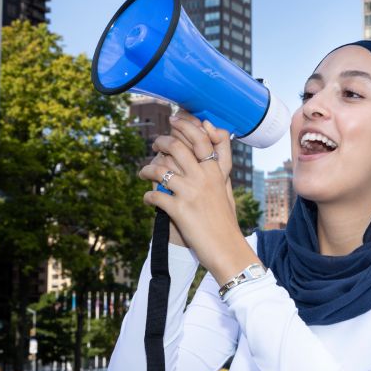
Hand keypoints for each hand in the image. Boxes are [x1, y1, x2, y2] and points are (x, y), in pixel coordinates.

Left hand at [138, 113, 257, 283]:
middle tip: (155, 144)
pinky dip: (147, 196)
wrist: (227, 249)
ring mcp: (190, 192)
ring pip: (161, 169)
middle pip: (177, 147)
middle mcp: (204, 178)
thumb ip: (219, 172)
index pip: (201, 139)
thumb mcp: (226, 192)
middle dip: (161, 142)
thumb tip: (212, 159)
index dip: (186, 126)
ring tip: (143, 173)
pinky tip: (147, 199)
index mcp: (216, 172)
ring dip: (147, 169)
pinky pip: (155, 195)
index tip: (174, 121)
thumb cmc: (226, 222)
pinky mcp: (179, 210)